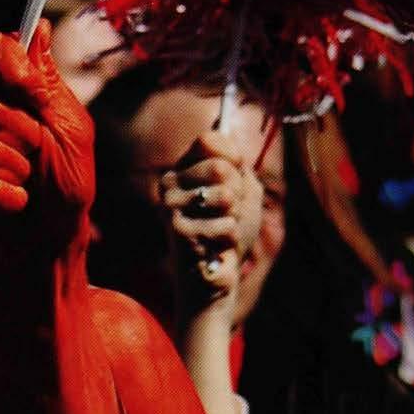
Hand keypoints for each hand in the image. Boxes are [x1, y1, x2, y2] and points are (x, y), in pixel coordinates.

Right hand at [0, 19, 96, 251]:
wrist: (47, 244)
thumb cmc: (67, 187)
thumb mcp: (69, 129)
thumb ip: (46, 84)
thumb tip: (36, 28)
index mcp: (20, 97)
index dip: (1, 54)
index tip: (3, 62)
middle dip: (18, 124)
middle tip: (35, 146)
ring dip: (15, 163)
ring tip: (29, 180)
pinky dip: (6, 191)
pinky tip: (18, 200)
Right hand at [161, 131, 261, 315]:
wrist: (216, 277)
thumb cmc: (228, 235)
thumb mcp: (243, 192)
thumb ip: (239, 164)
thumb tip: (221, 136)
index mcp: (182, 171)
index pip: (209, 140)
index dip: (233, 158)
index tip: (235, 176)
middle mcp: (169, 184)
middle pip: (221, 167)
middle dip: (237, 195)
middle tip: (227, 214)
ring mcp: (170, 207)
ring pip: (226, 194)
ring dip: (234, 217)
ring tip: (220, 231)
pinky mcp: (178, 231)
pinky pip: (226, 224)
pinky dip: (230, 238)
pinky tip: (215, 248)